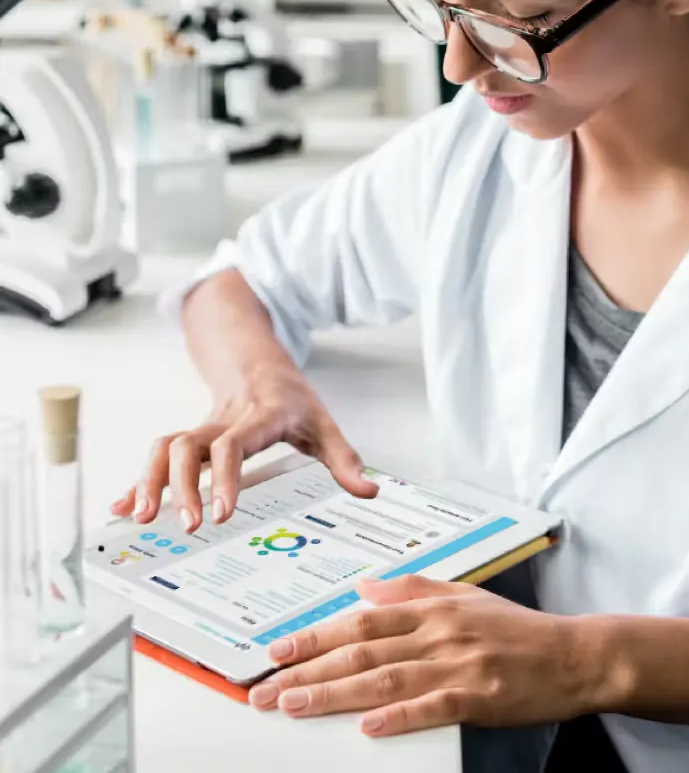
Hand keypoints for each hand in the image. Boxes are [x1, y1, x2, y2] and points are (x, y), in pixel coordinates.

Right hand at [111, 359, 376, 531]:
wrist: (255, 360)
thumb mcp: (323, 423)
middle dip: (182, 486)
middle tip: (186, 525)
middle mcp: (223, 422)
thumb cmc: (290, 396)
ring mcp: (201, 430)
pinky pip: (156, 458)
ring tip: (144, 518)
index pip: (234, 444)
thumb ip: (344, 459)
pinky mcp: (188, 440)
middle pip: (188, 446)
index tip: (221, 513)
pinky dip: (137, 483)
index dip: (225, 476)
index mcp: (258, 417)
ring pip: (164, 447)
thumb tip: (369, 492)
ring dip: (149, 481)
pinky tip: (123, 509)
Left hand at [247, 576, 607, 736]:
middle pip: (364, 649)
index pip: (363, 619)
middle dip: (309, 668)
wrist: (572, 656)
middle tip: (267, 687)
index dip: (317, 634)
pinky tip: (367, 726)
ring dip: (335, 693)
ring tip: (295, 704)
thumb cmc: (518, 629)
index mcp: (435, 607)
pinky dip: (398, 717)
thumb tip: (364, 586)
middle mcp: (441, 631)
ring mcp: (460, 665)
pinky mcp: (479, 697)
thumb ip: (413, 588)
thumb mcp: (465, 596)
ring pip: (386, 678)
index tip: (278, 648)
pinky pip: (432, 707)